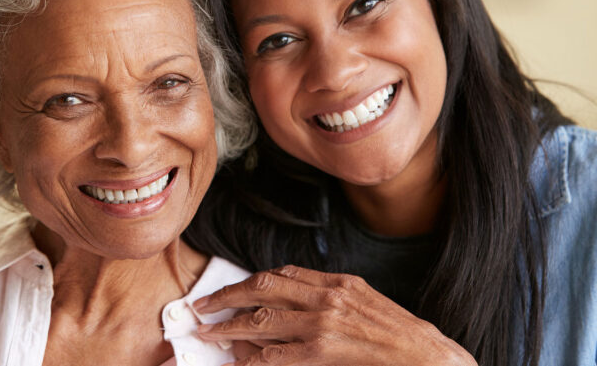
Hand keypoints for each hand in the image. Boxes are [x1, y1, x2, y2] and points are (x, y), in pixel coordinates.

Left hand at [193, 265, 476, 365]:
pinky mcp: (322, 353)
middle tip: (202, 307)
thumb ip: (329, 295)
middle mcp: (327, 298)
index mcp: (337, 282)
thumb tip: (290, 298)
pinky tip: (239, 358)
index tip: (229, 290)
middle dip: (227, 297)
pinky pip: (276, 354)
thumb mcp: (365, 302)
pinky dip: (253, 356)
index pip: (280, 274)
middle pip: (263, 289)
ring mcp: (323, 325)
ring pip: (262, 320)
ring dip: (230, 327)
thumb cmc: (400, 335)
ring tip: (208, 332)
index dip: (248, 282)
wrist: (430, 359)